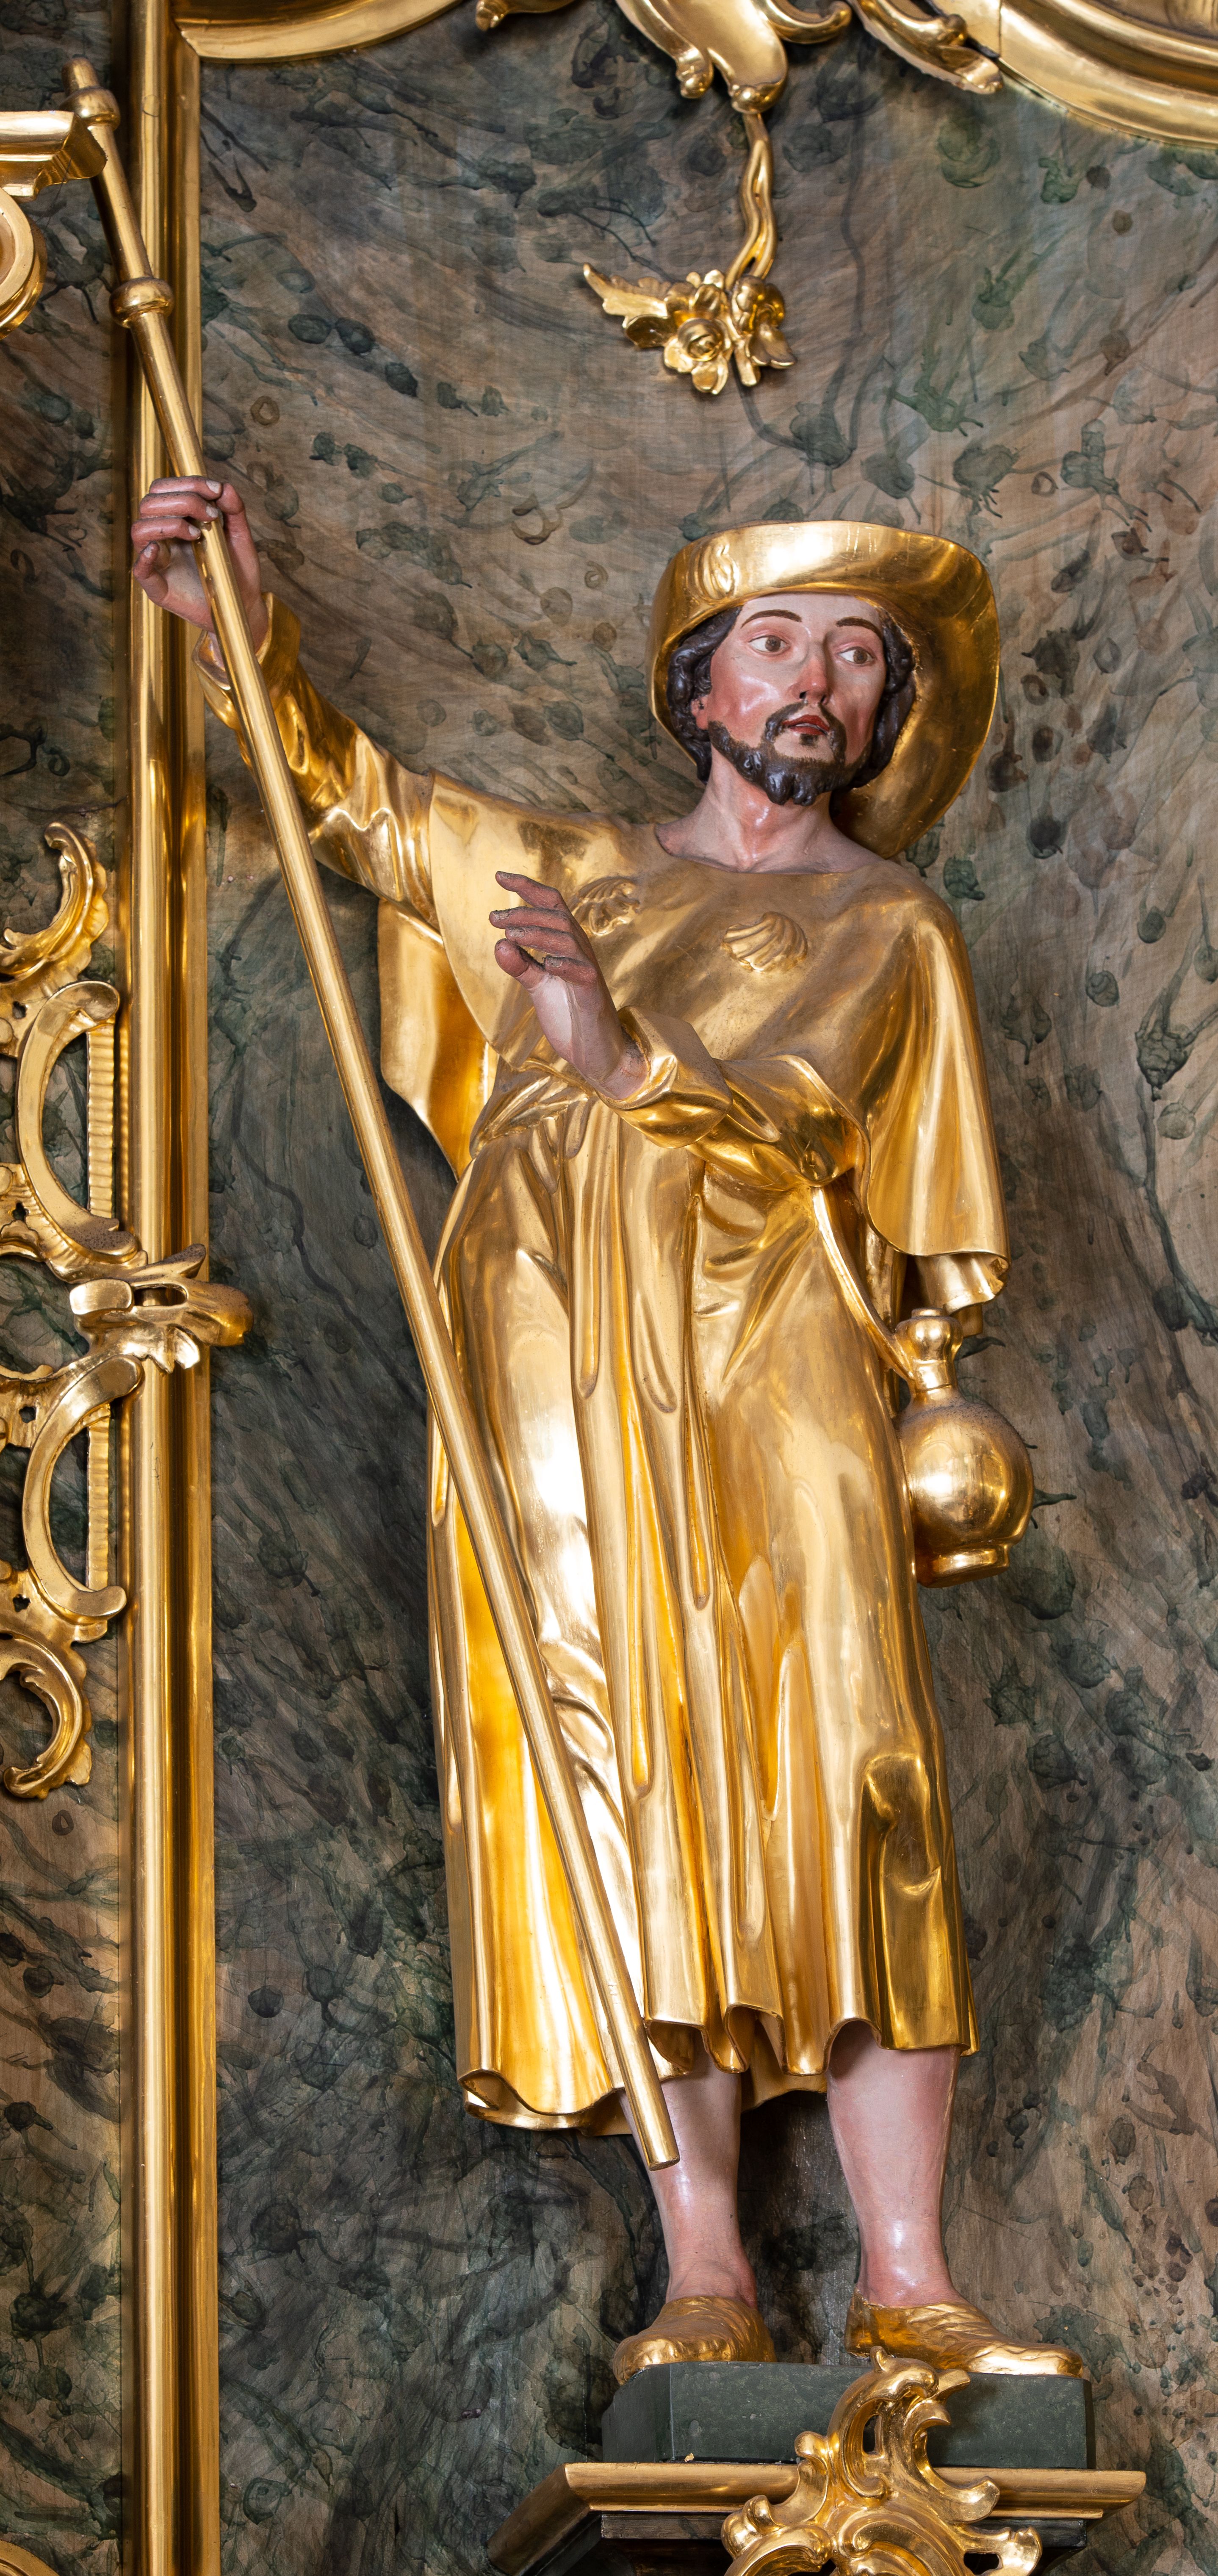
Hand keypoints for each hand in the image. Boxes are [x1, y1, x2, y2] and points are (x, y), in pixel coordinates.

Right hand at [130, 476, 267, 651]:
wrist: (242, 605)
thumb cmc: (237, 569)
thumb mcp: (240, 536)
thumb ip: (234, 510)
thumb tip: (224, 487)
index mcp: (176, 520)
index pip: (164, 490)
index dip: (186, 483)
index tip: (215, 490)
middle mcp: (162, 537)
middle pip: (149, 504)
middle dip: (182, 501)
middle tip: (211, 515)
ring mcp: (158, 562)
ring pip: (140, 530)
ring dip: (167, 524)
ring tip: (197, 534)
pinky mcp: (159, 588)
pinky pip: (140, 571)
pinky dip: (144, 558)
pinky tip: (157, 549)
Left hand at [490, 874, 643, 1098]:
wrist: (594, 1050)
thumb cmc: (569, 1013)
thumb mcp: (538, 986)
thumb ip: (520, 965)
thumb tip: (498, 943)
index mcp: (566, 944)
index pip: (550, 904)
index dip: (527, 887)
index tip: (499, 876)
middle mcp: (579, 950)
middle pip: (555, 916)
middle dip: (523, 912)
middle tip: (493, 918)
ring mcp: (588, 969)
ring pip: (566, 937)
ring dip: (537, 933)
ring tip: (510, 935)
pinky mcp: (592, 991)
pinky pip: (582, 970)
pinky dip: (564, 964)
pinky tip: (546, 965)